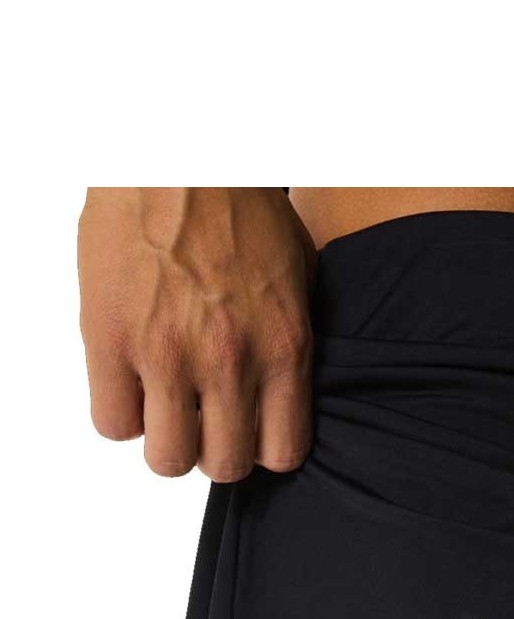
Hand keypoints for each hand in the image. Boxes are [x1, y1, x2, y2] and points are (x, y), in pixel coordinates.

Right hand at [78, 188, 316, 480]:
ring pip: (166, 459)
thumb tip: (288, 395)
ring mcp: (167, 353)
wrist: (175, 152)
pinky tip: (131, 383)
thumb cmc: (240, 206)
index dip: (262, 449)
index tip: (249, 431)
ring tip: (166, 405)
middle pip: (224, 466)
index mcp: (284, 346)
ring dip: (166, 441)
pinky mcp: (109, 339)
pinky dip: (121, 413)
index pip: (283, 452)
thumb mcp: (298, 275)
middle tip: (204, 419)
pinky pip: (112, 424)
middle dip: (213, 450)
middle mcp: (230, 360)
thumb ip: (292, 340)